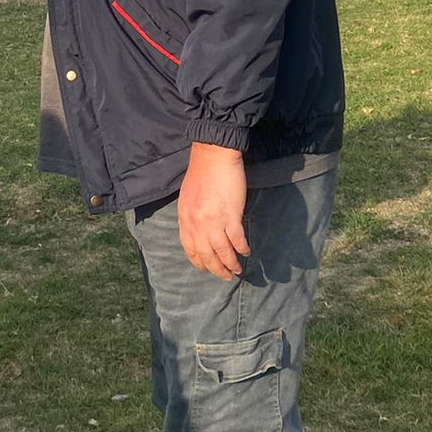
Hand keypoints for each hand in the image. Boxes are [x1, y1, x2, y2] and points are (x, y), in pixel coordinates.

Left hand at [177, 143, 249, 280]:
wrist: (213, 155)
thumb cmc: (202, 172)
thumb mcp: (188, 197)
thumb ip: (191, 216)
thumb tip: (199, 231)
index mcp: (185, 219)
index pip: (190, 249)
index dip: (200, 262)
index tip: (207, 268)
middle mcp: (197, 224)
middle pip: (207, 255)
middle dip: (216, 269)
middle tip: (225, 277)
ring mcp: (214, 222)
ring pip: (223, 252)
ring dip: (231, 264)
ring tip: (237, 270)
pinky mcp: (231, 216)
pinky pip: (237, 240)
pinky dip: (242, 249)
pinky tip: (245, 252)